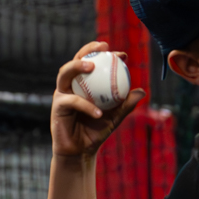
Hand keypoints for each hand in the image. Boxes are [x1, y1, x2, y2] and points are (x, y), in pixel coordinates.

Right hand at [51, 43, 144, 160]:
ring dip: (77, 66)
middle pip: (75, 60)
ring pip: (65, 73)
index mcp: (83, 83)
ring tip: (92, 65)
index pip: (92, 62)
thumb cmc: (96, 131)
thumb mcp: (115, 117)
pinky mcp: (57, 106)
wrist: (81, 151)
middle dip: (87, 49)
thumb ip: (126, 104)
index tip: (122, 55)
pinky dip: (86, 106)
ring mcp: (62, 94)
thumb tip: (141, 91)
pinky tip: (99, 112)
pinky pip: (72, 101)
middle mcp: (70, 85)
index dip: (105, 54)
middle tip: (103, 47)